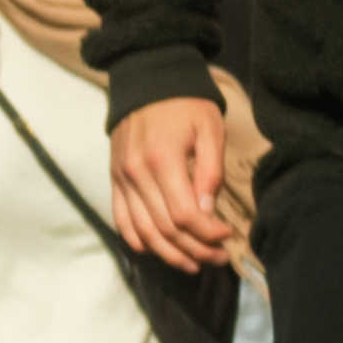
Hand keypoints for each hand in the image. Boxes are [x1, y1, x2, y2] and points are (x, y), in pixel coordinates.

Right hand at [107, 94, 242, 266]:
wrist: (146, 79)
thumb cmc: (185, 103)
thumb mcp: (209, 129)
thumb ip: (210, 172)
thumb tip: (207, 213)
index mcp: (162, 160)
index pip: (185, 215)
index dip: (208, 233)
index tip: (228, 234)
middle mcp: (137, 174)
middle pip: (165, 229)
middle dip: (196, 249)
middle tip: (219, 257)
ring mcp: (122, 178)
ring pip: (143, 232)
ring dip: (170, 254)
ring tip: (195, 264)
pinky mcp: (114, 179)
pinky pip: (122, 220)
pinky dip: (139, 241)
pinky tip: (159, 251)